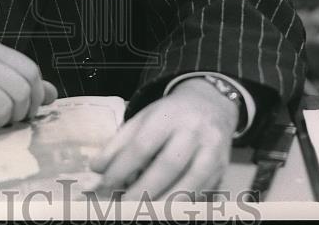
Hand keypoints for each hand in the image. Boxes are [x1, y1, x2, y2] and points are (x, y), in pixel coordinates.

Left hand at [89, 78, 237, 198]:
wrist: (211, 105)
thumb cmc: (170, 116)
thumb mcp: (143, 118)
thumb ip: (118, 143)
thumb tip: (96, 169)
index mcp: (168, 115)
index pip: (142, 145)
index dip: (122, 168)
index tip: (106, 184)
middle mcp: (193, 131)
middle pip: (168, 166)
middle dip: (144, 191)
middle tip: (124, 206)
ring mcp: (212, 151)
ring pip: (190, 183)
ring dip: (165, 203)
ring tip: (144, 212)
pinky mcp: (222, 169)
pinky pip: (202, 192)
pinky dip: (182, 205)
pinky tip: (165, 209)